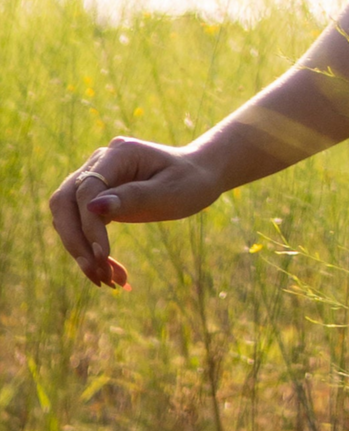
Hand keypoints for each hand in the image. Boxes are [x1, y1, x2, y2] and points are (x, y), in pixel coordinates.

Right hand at [49, 136, 222, 288]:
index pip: (86, 189)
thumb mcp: (170, 192)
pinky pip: (80, 223)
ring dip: (80, 250)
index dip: (89, 224)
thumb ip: (133, 198)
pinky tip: (109, 271)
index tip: (103, 255)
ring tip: (106, 278)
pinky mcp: (97, 196)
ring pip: (67, 215)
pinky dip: (90, 249)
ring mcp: (97, 177)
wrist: (201, 175)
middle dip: (75, 240)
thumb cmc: (191, 181)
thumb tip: (92, 208)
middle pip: (65, 201)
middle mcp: (101, 161)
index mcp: (120, 153)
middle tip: (97, 272)